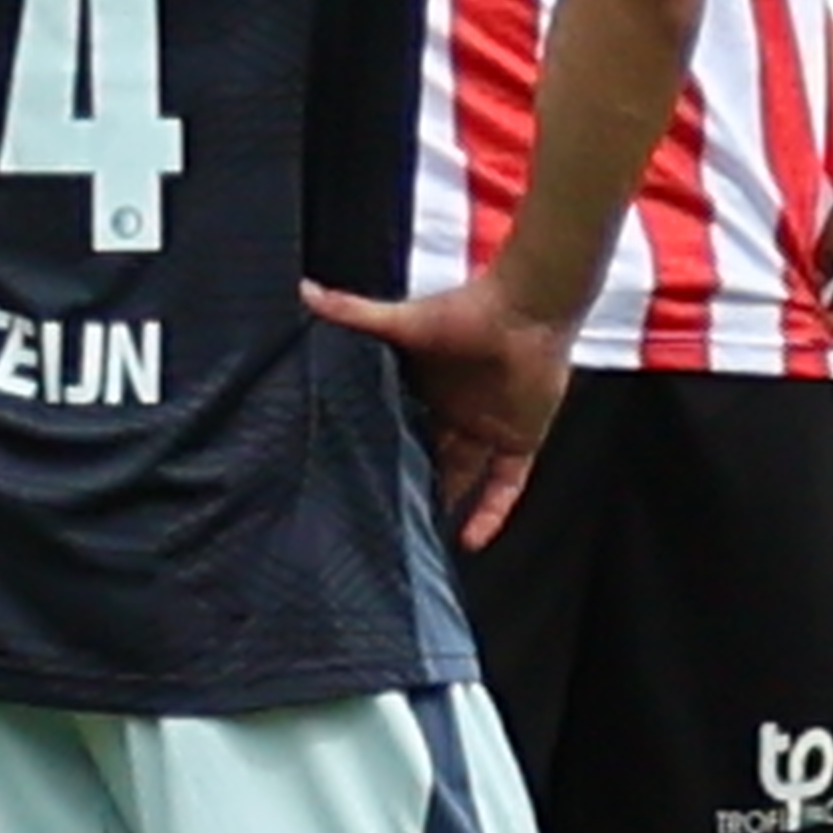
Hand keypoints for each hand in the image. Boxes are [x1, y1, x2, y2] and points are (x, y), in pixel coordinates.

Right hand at [306, 273, 580, 544]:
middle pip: (431, 459)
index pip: (402, 429)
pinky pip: (505, 486)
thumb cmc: (468, 309)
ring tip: (422, 540)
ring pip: (466, 479)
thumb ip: (354, 313)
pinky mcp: (520, 440)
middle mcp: (456, 413)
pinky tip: (471, 539)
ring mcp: (489, 429)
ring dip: (449, 506)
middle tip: (387, 519)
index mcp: (426, 390)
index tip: (358, 480)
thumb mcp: (402, 322)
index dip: (385, 454)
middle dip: (414, 486)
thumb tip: (304, 292)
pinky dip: (492, 512)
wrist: (527, 309)